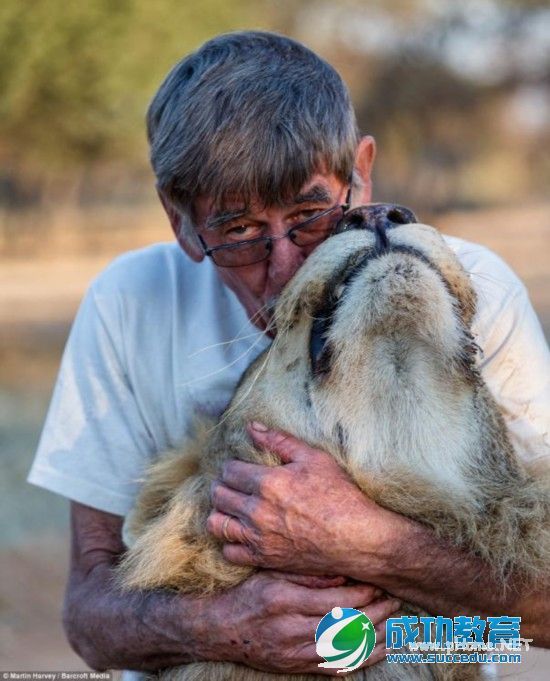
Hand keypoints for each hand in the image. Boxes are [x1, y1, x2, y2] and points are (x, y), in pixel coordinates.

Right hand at [200, 570, 399, 674]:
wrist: (222, 630)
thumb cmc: (249, 593)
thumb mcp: (272, 572)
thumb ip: (306, 572)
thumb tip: (343, 570)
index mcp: (284, 599)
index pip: (335, 598)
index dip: (363, 592)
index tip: (381, 582)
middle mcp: (290, 628)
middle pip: (345, 624)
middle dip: (376, 613)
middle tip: (396, 600)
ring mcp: (294, 652)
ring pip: (345, 649)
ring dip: (376, 637)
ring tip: (398, 624)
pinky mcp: (297, 667)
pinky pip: (336, 667)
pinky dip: (362, 659)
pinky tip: (380, 649)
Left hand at [207, 423, 398, 576]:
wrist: (357, 538)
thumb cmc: (340, 495)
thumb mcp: (314, 458)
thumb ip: (279, 440)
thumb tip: (251, 426)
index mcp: (268, 482)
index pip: (228, 471)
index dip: (232, 466)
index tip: (241, 468)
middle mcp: (257, 511)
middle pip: (218, 495)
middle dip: (223, 486)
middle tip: (235, 485)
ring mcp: (258, 538)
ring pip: (216, 524)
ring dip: (221, 512)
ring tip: (234, 508)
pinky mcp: (264, 559)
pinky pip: (229, 552)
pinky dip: (231, 541)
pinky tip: (243, 532)